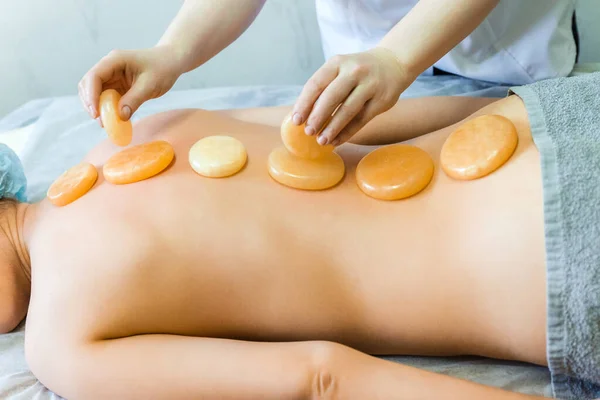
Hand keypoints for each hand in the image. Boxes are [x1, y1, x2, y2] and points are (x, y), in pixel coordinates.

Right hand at [78, 46, 181, 122]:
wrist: (170, 62)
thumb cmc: (162, 68)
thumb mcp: (150, 85)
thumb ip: (134, 100)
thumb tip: (120, 116)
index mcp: (115, 60)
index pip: (95, 76)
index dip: (91, 95)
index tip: (95, 113)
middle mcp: (109, 66)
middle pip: (88, 84)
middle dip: (90, 102)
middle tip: (99, 120)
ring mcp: (111, 75)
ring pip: (94, 91)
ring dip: (96, 106)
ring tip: (105, 122)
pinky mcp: (116, 84)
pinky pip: (105, 96)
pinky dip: (106, 107)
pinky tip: (111, 118)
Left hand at [291, 47, 412, 145]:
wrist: (394, 63)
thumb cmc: (358, 71)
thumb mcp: (340, 69)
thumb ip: (324, 88)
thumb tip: (303, 115)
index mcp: (338, 62)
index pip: (316, 84)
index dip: (304, 103)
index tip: (296, 120)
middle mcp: (354, 71)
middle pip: (332, 97)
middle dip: (317, 117)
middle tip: (308, 132)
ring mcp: (370, 85)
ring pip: (348, 110)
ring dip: (333, 128)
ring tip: (322, 141)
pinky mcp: (382, 100)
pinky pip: (362, 119)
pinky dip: (348, 132)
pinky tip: (337, 140)